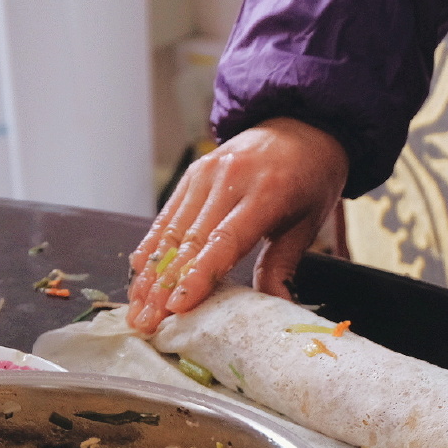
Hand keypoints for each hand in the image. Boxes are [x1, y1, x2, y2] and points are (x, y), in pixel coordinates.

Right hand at [126, 117, 348, 333]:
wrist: (303, 125)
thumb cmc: (310, 180)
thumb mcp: (307, 224)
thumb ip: (283, 266)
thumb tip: (276, 307)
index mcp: (266, 193)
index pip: (224, 240)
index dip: (198, 275)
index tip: (177, 306)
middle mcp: (229, 180)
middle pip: (189, 241)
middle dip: (164, 287)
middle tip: (146, 322)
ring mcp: (206, 174)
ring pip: (172, 231)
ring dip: (150, 273)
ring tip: (137, 307)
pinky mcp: (193, 174)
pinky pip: (168, 214)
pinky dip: (151, 245)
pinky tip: (138, 272)